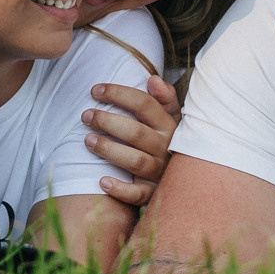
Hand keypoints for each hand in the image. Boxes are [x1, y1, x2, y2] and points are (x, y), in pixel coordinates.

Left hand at [83, 74, 180, 206]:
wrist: (187, 177)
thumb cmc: (168, 140)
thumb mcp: (172, 117)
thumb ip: (165, 98)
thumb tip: (153, 79)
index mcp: (169, 125)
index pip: (144, 104)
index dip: (119, 94)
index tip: (95, 90)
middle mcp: (165, 147)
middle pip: (136, 132)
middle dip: (108, 121)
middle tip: (86, 115)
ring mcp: (160, 171)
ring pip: (135, 161)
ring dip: (110, 150)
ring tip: (88, 140)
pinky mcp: (153, 192)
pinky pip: (138, 194)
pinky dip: (120, 189)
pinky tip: (102, 181)